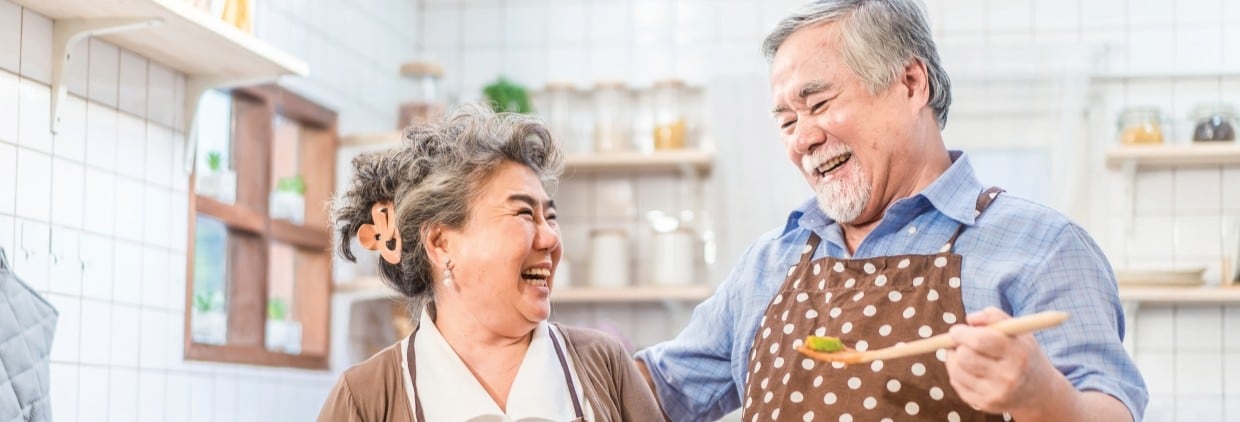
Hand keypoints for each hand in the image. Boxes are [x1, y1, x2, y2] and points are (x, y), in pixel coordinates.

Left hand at [944, 307, 1061, 415]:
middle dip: (957, 346)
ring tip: (964, 354)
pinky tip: (969, 369)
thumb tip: (970, 319)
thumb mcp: (1018, 331)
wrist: (1038, 391)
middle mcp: (1009, 376)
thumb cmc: (1022, 353)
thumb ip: (994, 316)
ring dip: (954, 358)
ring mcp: (997, 393)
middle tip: (959, 342)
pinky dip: (957, 373)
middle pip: (965, 357)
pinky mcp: (985, 404)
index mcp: (1019, 353)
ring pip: (957, 370)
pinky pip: (956, 384)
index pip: (981, 341)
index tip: (956, 330)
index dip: (962, 334)